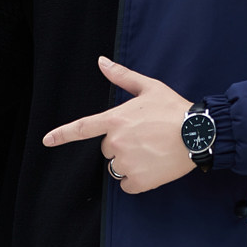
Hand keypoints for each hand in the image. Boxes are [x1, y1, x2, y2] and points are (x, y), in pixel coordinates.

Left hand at [42, 57, 195, 193]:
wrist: (199, 133)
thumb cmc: (174, 108)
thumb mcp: (149, 87)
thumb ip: (122, 77)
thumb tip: (101, 61)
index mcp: (115, 120)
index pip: (82, 128)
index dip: (62, 135)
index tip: (46, 141)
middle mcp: (116, 142)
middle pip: (107, 149)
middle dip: (121, 145)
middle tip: (145, 138)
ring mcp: (127, 162)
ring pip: (118, 167)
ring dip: (130, 162)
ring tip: (152, 152)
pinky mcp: (139, 180)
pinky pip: (127, 184)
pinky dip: (138, 180)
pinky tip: (153, 167)